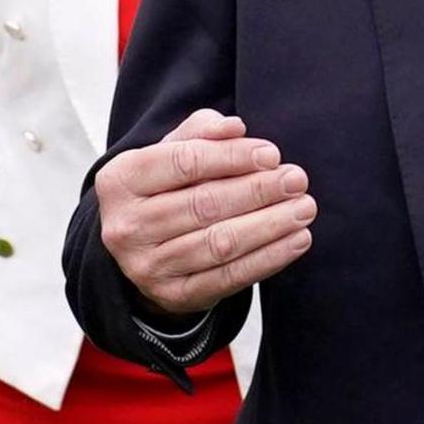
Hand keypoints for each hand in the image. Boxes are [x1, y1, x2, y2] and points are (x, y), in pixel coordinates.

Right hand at [96, 108, 314, 316]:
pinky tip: (296, 240)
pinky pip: (229, 277)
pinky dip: (269, 258)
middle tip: (297, 180)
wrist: (145, 246)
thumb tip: (234, 128)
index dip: (232, 157)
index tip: (272, 154)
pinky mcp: (173, 295)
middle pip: (203, 204)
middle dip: (258, 191)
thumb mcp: (171, 152)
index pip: (182, 162)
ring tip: (303, 209)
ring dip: (270, 225)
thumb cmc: (165, 188)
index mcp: (119, 180)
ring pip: (219, 243)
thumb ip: (200, 132)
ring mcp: (146, 267)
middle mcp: (125, 227)